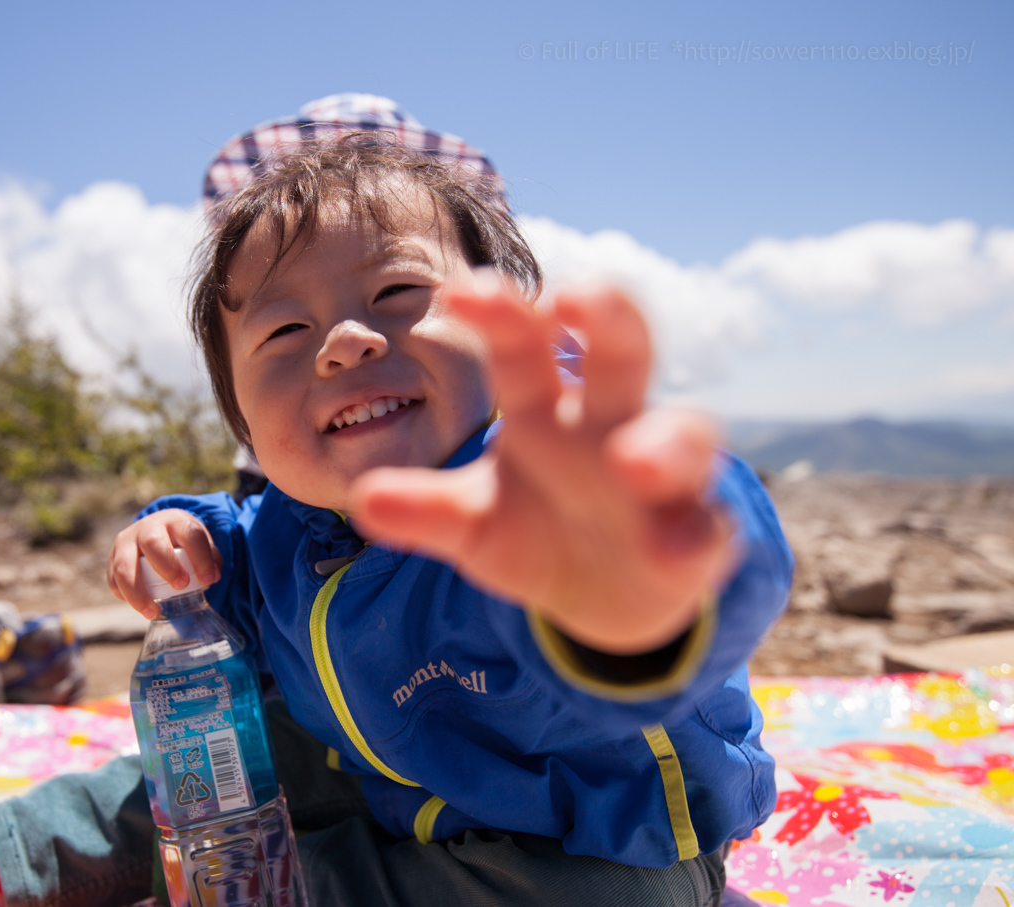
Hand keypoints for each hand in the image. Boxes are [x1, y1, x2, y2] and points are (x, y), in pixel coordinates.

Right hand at [107, 509, 221, 618]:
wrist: (155, 529)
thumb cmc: (181, 541)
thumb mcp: (198, 542)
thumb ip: (210, 557)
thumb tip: (213, 576)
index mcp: (174, 520)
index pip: (190, 534)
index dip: (201, 557)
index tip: (209, 579)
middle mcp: (147, 527)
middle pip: (152, 543)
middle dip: (167, 566)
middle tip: (181, 586)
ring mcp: (125, 542)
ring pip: (124, 566)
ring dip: (138, 592)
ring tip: (154, 612)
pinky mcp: (112, 559)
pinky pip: (113, 580)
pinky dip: (124, 596)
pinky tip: (140, 607)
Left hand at [349, 272, 737, 653]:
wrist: (599, 592)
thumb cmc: (532, 529)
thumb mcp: (472, 520)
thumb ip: (426, 508)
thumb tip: (363, 500)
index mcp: (545, 408)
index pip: (525, 347)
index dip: (501, 316)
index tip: (461, 291)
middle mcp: (609, 425)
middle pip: (621, 355)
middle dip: (608, 319)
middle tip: (578, 296)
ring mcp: (661, 478)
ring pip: (682, 435)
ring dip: (663, 443)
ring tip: (631, 460)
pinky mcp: (695, 536)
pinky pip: (704, 528)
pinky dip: (691, 536)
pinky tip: (672, 547)